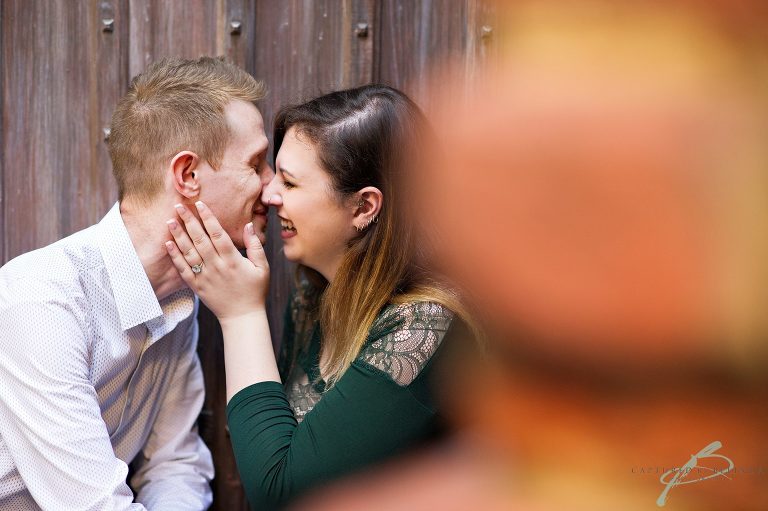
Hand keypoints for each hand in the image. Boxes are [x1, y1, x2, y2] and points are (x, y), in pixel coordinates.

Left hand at [165, 201, 268, 319]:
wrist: (242, 317)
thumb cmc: (255, 291)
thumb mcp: (262, 267)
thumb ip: (255, 245)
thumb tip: (248, 225)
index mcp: (233, 260)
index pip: (218, 234)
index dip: (208, 217)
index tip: (199, 204)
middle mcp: (216, 266)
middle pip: (200, 239)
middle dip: (189, 221)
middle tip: (179, 206)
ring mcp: (205, 277)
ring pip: (189, 252)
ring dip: (178, 236)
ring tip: (170, 221)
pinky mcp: (197, 286)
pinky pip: (183, 269)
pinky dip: (175, 256)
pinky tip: (169, 244)